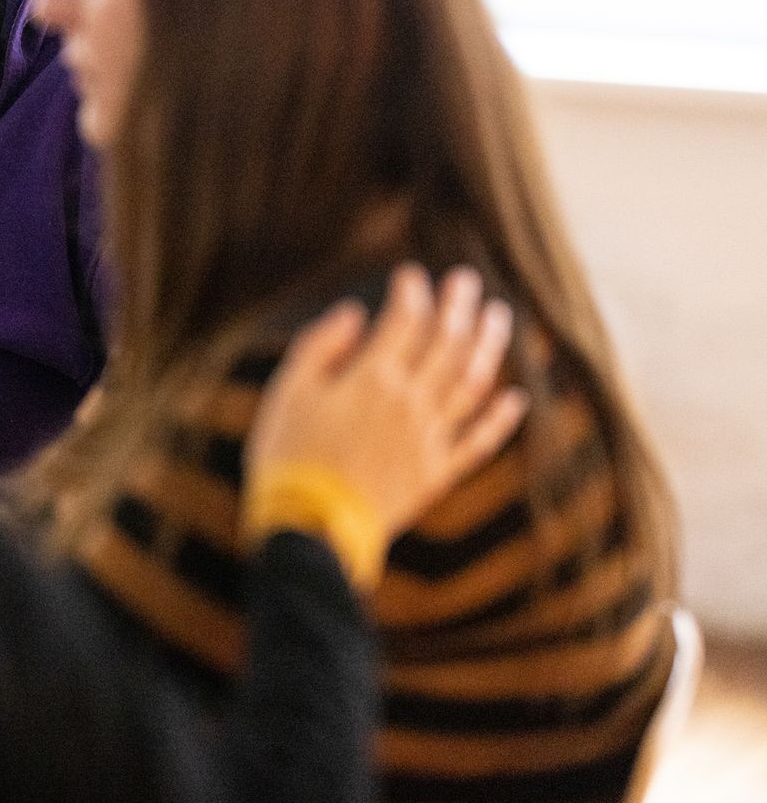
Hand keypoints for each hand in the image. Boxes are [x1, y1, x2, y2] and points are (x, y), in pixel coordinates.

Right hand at [247, 264, 527, 540]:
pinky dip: (500, 418)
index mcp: (372, 378)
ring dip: (489, 346)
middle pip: (446, 343)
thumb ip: (321, 346)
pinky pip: (479, 441)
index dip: (411, 293)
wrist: (310, 527)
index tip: (410, 276)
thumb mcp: (288, 391)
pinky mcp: (436, 473)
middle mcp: (411, 402)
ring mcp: (429, 438)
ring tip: (498, 317)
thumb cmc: (288, 455)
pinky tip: (514, 398)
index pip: (404, 321)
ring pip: (472, 383)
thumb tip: (355, 314)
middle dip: (457, 306)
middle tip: (465, 280)